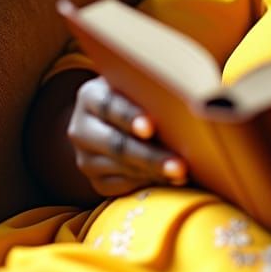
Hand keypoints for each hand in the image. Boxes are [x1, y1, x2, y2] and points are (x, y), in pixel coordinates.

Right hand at [67, 75, 187, 196]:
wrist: (117, 119)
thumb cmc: (140, 94)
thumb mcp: (138, 85)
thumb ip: (151, 88)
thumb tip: (188, 93)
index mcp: (90, 96)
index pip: (109, 106)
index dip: (130, 117)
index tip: (151, 128)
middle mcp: (82, 128)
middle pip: (115, 143)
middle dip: (149, 155)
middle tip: (179, 164)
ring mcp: (85, 157)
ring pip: (119, 167)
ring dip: (153, 172)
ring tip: (182, 174)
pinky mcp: (95, 180)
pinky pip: (119, 186)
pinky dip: (147, 183)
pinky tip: (170, 181)